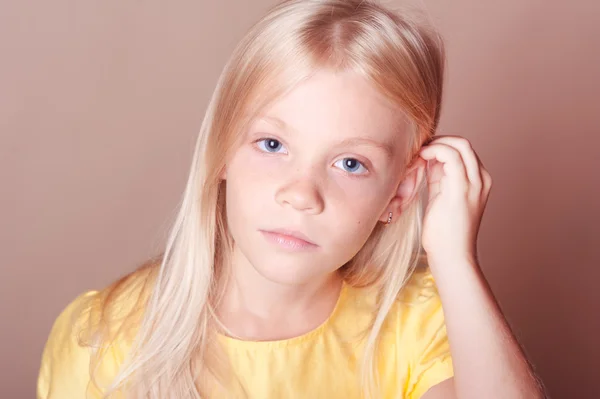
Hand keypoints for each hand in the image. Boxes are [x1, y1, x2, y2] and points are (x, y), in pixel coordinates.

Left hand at [418, 135, 491, 266]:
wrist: (452, 255)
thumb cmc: (444, 231)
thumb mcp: (441, 196)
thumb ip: (438, 176)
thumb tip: (427, 157)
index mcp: (478, 180)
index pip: (462, 150)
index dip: (441, 145)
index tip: (422, 151)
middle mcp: (482, 179)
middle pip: (463, 143)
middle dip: (439, 140)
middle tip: (419, 149)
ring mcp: (475, 184)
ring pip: (459, 145)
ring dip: (435, 144)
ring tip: (418, 154)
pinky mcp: (462, 189)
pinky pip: (450, 157)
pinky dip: (434, 151)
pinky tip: (421, 157)